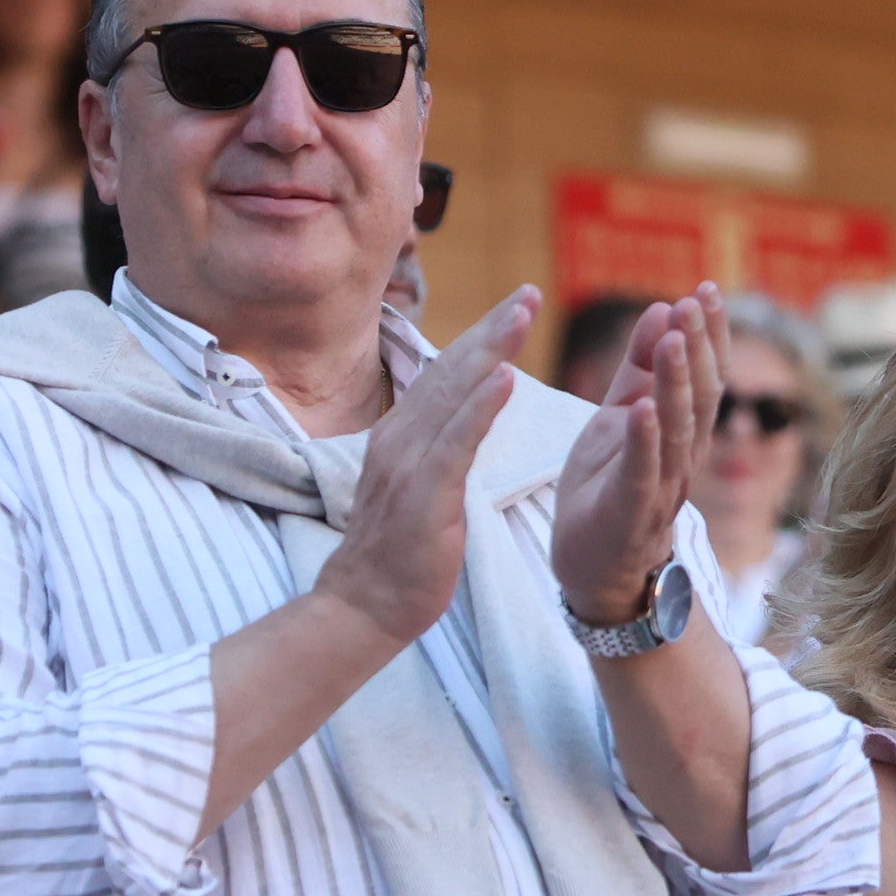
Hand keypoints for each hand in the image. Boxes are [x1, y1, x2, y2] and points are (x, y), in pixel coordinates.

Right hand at [309, 288, 531, 646]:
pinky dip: (480, 407)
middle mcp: (401, 437)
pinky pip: (456, 443)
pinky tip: (504, 378)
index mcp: (402, 433)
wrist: (365, 605)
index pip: (447, 373)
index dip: (482, 336)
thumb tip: (462, 416)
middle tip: (530, 290)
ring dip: (490, 350)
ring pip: (453, 394)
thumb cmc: (399, 552)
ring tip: (522, 314)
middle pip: (451, 370)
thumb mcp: (419, 485)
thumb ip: (437, 447)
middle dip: (492, 327)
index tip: (516, 304)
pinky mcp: (424, 494)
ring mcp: (409, 463)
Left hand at [552, 285, 723, 628]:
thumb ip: (638, 369)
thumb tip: (662, 310)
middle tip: (694, 301)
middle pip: (698, 397)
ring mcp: (660, 487)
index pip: (703, 376)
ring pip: (677, 431)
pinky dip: (644, 442)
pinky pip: (642, 475)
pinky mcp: (629, 514)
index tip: (705, 290)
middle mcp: (681, 458)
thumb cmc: (608, 487)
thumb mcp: (620, 416)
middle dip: (698, 347)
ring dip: (675, 383)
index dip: (708, 335)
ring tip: (673, 338)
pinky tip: (642, 409)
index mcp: (679, 432)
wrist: (594, 568)